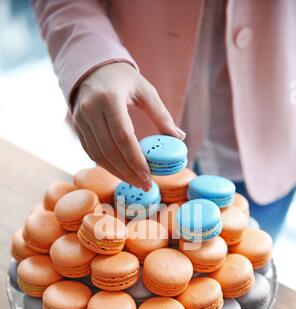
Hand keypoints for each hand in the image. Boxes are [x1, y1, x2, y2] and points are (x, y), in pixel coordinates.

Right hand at [73, 62, 184, 190]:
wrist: (91, 67)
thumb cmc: (123, 79)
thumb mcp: (145, 91)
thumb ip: (161, 115)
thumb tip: (180, 138)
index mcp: (110, 98)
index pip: (123, 136)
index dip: (135, 160)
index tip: (149, 176)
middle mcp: (91, 110)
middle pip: (110, 150)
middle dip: (128, 172)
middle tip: (146, 185)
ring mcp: (80, 120)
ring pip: (98, 155)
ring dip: (118, 173)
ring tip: (136, 183)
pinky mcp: (77, 127)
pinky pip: (91, 153)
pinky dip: (107, 166)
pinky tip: (122, 173)